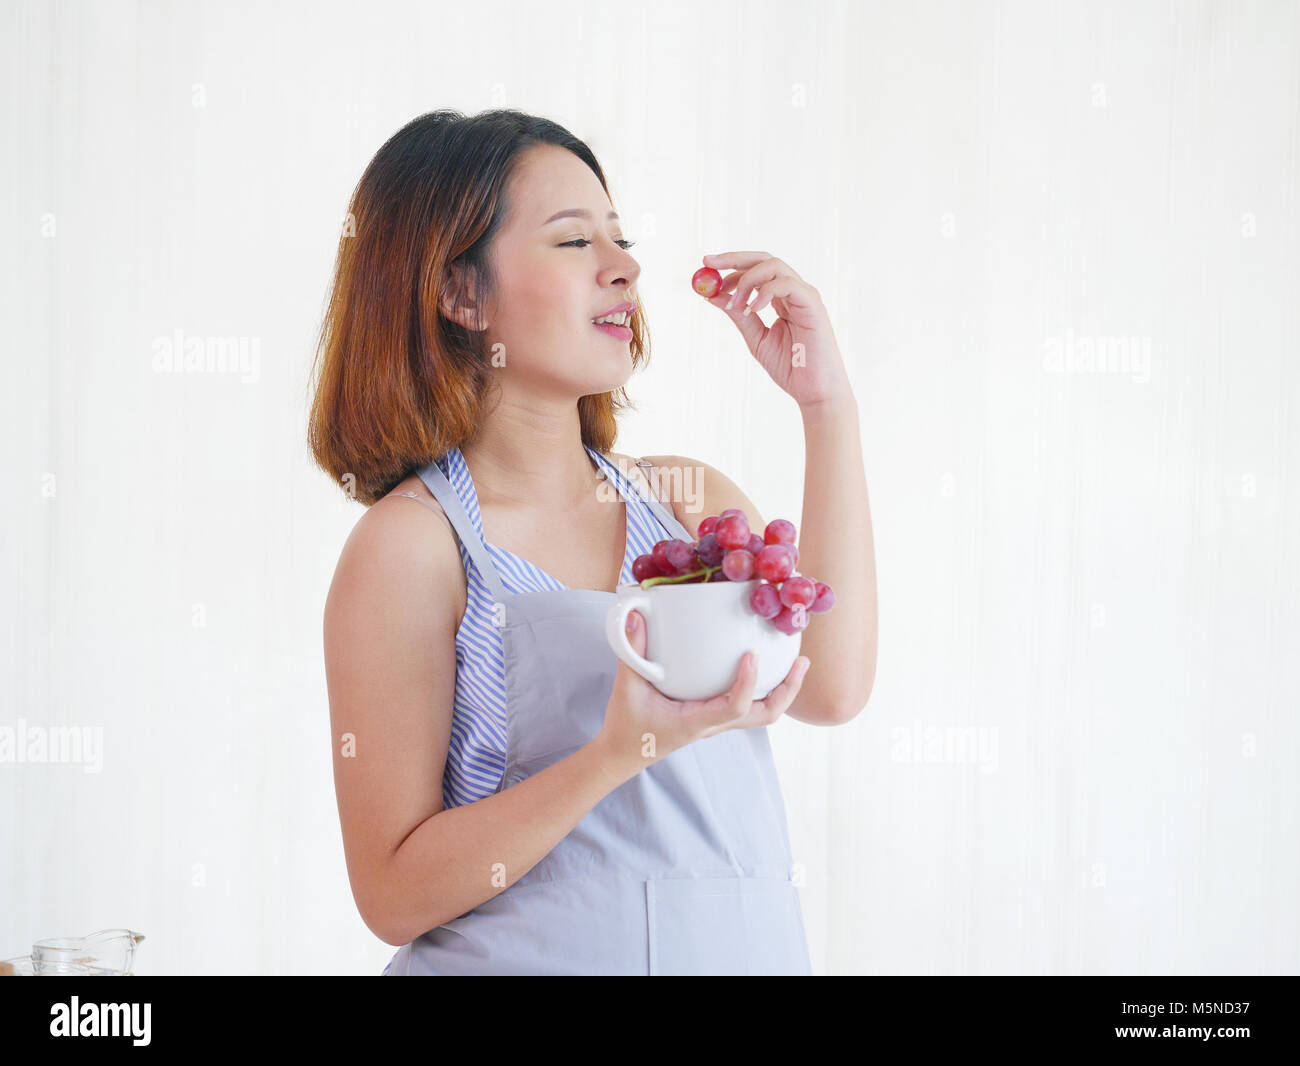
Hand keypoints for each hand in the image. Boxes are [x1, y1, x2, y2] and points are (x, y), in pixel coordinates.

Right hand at [594, 609, 811, 782]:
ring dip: (783, 691)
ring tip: (797, 663)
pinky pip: (749, 706)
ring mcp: (717, 723)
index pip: (734, 708)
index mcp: (696, 722)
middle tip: (801, 661)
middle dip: (787, 691)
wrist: (624, 754)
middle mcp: (713, 725)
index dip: (748, 683)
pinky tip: (765, 666)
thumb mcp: (626, 688)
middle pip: (764, 716)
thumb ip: (632, 653)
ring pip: (762, 715)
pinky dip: (765, 689)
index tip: (751, 655)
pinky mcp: (714, 717)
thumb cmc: (627, 725)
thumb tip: (637, 615)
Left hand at [700, 250, 851, 409]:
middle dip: (733, 258)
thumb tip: (712, 296)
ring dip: (747, 279)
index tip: (706, 268)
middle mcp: (794, 292)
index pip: (755, 270)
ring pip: (774, 266)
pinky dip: (765, 291)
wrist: (814, 391)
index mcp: (781, 299)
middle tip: (708, 262)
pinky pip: (787, 285)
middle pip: (763, 260)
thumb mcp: (756, 339)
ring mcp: (805, 296)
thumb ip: (738, 316)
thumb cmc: (790, 369)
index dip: (730, 267)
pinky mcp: (813, 305)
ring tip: (734, 303)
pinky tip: (752, 309)